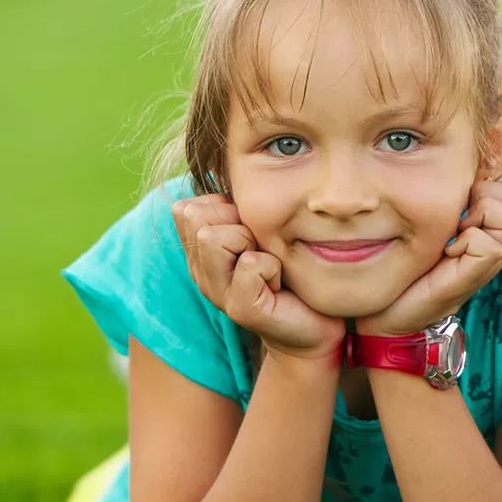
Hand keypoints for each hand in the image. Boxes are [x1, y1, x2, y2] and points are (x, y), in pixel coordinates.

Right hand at [171, 194, 345, 363]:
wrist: (313, 325)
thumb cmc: (289, 273)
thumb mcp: (259, 233)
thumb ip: (237, 211)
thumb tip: (224, 176)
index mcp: (200, 253)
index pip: (187, 207)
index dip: (223, 208)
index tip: (249, 232)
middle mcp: (201, 272)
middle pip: (195, 216)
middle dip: (235, 221)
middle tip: (260, 248)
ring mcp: (217, 293)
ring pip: (214, 237)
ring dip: (252, 242)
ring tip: (268, 265)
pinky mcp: (240, 309)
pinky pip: (251, 264)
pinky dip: (273, 267)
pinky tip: (280, 283)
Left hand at [353, 179, 501, 337]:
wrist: (384, 313)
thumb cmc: (403, 270)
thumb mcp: (426, 228)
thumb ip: (447, 204)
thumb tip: (456, 174)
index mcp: (485, 229)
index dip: (484, 187)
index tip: (453, 207)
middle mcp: (494, 244)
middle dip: (485, 197)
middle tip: (454, 220)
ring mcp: (488, 263)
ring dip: (478, 220)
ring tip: (451, 237)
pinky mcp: (475, 277)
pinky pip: (490, 245)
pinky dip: (466, 243)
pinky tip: (444, 254)